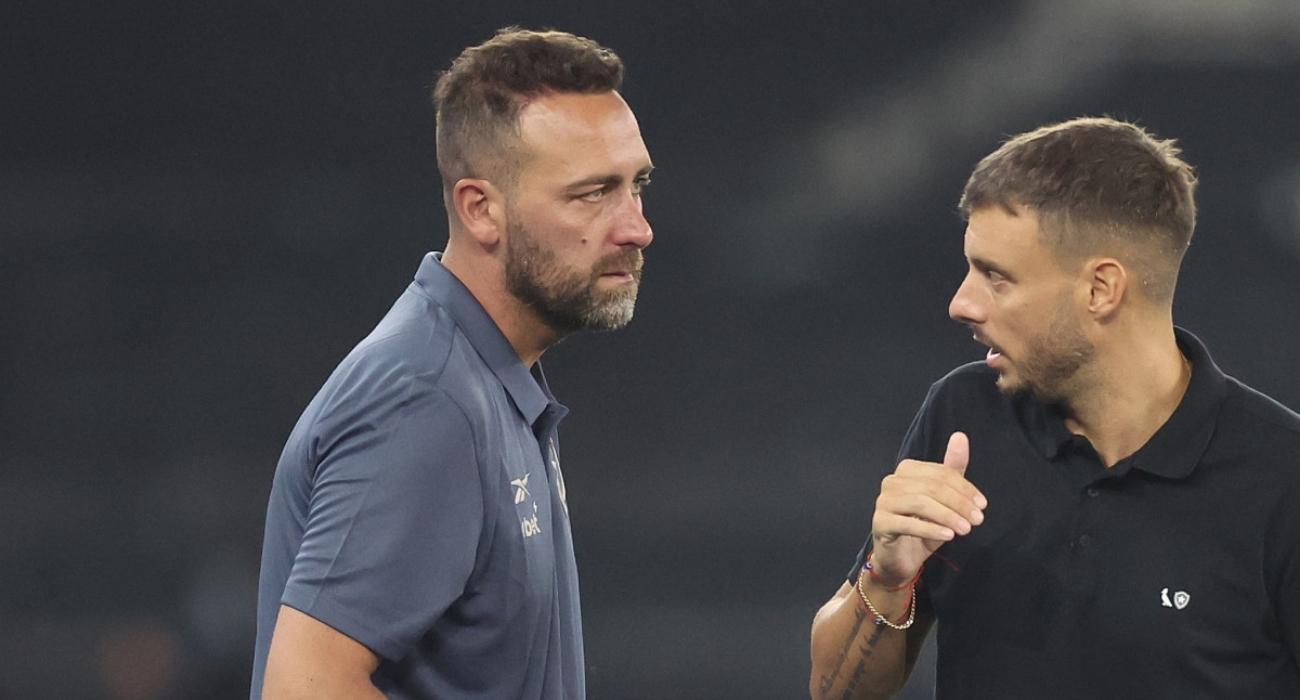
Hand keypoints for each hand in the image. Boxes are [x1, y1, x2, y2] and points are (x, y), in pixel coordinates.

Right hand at [868, 432, 986, 586]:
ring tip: (966, 530)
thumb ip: (952, 470)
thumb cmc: (923, 526)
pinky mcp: (880, 523)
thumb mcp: (943, 500)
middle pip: (932, 486)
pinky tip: (948, 536)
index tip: (982, 505)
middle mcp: (892, 481)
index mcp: (907, 470)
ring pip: (920, 503)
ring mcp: (883, 502)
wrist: (901, 558)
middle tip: (978, 520)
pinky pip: (908, 523)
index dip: (964, 488)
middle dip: (959, 503)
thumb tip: (960, 436)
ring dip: (948, 516)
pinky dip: (931, 529)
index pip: (940, 473)